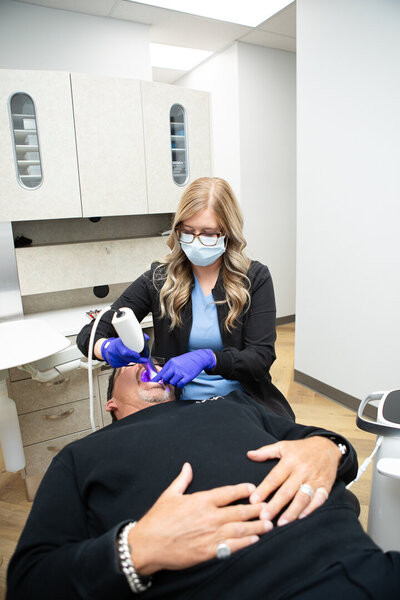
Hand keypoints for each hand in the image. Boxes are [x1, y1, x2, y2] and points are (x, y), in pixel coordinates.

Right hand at [101, 335, 148, 367]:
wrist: (107, 348)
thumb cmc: (117, 343)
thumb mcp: (125, 338)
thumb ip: (136, 338)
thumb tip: (146, 338)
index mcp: (117, 344)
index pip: (125, 352)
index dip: (132, 354)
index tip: (138, 356)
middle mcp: (114, 352)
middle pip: (127, 358)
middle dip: (137, 359)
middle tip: (143, 359)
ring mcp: (112, 359)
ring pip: (126, 362)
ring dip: (131, 360)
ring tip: (131, 356)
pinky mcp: (113, 364)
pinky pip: (122, 365)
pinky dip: (126, 362)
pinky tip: (124, 359)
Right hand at [128, 463, 271, 574]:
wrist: (148, 544)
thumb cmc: (158, 518)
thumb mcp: (169, 495)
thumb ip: (182, 480)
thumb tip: (188, 466)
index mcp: (201, 500)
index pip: (228, 492)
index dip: (243, 490)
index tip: (253, 488)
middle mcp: (209, 516)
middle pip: (239, 511)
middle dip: (256, 509)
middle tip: (269, 507)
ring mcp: (210, 534)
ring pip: (239, 529)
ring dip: (256, 526)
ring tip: (269, 524)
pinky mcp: (208, 551)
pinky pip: (232, 546)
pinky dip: (245, 543)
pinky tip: (255, 540)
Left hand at [151, 349, 215, 386]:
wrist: (198, 358)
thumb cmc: (187, 360)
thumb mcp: (176, 361)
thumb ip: (169, 368)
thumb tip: (162, 376)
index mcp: (171, 363)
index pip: (161, 372)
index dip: (156, 378)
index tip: (152, 382)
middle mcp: (175, 367)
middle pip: (165, 378)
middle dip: (167, 380)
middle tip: (172, 378)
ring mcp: (181, 372)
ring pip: (172, 383)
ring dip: (174, 383)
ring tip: (178, 379)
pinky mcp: (187, 377)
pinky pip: (180, 384)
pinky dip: (180, 384)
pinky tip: (182, 381)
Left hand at [247, 436, 341, 525]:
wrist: (327, 447)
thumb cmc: (301, 449)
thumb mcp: (283, 446)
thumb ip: (265, 451)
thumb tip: (249, 454)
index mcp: (290, 461)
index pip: (274, 477)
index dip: (263, 489)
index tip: (253, 500)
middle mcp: (302, 470)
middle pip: (287, 491)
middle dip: (275, 505)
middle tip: (263, 517)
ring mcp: (315, 479)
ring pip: (302, 498)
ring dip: (292, 512)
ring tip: (281, 523)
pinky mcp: (325, 486)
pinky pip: (318, 500)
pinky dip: (310, 510)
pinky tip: (300, 518)